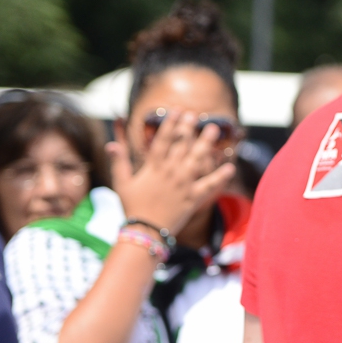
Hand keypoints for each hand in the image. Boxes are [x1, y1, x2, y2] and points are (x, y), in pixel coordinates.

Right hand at [110, 111, 235, 234]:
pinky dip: (220, 177)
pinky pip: (209, 186)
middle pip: (181, 146)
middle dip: (188, 128)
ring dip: (206, 143)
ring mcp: (183, 185)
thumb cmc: (132, 208)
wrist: (145, 231)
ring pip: (197, 160)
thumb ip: (119, 162)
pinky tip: (230, 167)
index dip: (170, 124)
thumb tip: (111, 143)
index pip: (163, 140)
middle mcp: (170, 173)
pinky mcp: (193, 199)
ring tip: (213, 129)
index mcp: (153, 168)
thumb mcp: (122, 183)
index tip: (177, 110)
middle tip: (195, 115)